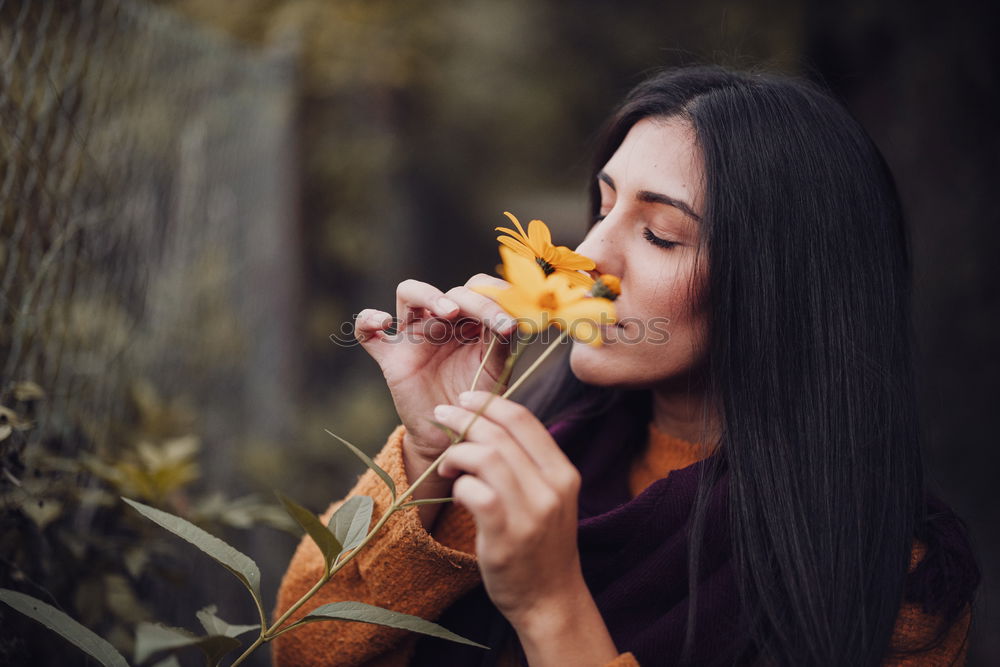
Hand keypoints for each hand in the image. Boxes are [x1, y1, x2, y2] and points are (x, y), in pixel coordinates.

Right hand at [354, 276, 517, 499]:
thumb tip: (513, 321)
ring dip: (429, 295)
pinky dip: (368, 321)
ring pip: (408, 292)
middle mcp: (441, 321)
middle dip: (474, 301)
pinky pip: (366, 332)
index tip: (510, 309)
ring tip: (449, 312)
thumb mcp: (495, 370)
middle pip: (451, 291)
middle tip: (493, 320)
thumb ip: (501, 343)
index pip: (478, 288)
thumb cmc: (476, 399)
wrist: (452, 435)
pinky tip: (383, 324)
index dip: (493, 292)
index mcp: (470, 320)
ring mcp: (414, 335)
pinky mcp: (391, 356)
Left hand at [434, 390, 584, 627]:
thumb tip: (486, 427)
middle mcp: (552, 488)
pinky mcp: (507, 536)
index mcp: (563, 473)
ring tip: (447, 465)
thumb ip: (528, 464)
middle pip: (500, 433)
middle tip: (441, 416)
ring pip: (486, 457)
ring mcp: (531, 513)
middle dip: (463, 419)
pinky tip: (456, 493)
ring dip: (457, 453)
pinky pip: (475, 493)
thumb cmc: (542, 545)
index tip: (465, 399)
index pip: (524, 419)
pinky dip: (459, 486)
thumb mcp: (549, 497)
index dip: (490, 402)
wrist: (551, 600)